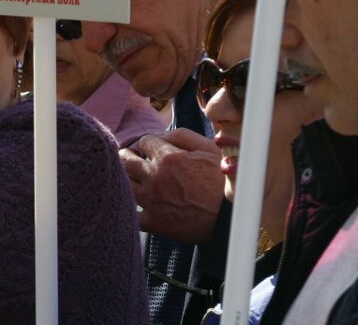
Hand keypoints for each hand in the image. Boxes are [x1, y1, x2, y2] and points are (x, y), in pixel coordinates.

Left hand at [121, 129, 222, 243]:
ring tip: (135, 178)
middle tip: (133, 158)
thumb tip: (161, 135)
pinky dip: (133, 208)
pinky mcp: (154, 223)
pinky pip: (132, 213)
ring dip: (128, 178)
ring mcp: (152, 200)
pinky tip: (139, 204)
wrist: (232, 217)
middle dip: (128, 156)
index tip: (151, 149)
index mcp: (168, 157)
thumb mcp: (209, 149)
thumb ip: (182, 135)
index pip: (143, 142)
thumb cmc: (223, 180)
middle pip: (126, 160)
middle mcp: (155, 177)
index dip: (148, 144)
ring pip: (125, 184)